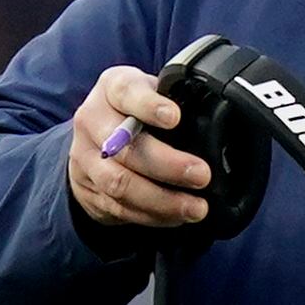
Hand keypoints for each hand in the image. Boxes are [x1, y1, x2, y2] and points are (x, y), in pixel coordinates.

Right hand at [68, 66, 210, 227]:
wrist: (96, 136)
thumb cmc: (138, 109)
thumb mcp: (154, 91)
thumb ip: (176, 99)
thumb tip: (218, 121)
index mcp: (113, 87)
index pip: (127, 92)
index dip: (149, 105)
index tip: (175, 117)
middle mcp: (93, 119)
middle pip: (125, 146)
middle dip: (167, 165)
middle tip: (202, 175)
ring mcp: (86, 157)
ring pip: (119, 183)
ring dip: (162, 200)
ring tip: (196, 208)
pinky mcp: (87, 188)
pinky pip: (118, 208)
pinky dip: (151, 216)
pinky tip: (177, 216)